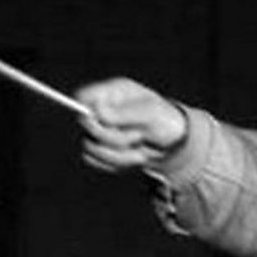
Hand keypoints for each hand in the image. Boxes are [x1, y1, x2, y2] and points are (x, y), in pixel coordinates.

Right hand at [74, 78, 188, 172]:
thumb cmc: (165, 119)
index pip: (83, 97)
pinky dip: (117, 163)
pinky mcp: (99, 149)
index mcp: (112, 93)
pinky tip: (134, 156)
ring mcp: (98, 130)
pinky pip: (96, 161)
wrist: (174, 141)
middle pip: (86, 126)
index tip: (106, 122)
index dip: (87, 111)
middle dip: (115, 137)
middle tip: (139, 136)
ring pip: (90, 148)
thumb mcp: (152, 113)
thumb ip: (124, 113)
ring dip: (119, 154)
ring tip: (141, 150)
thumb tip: (98, 112)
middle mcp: (101, 110)